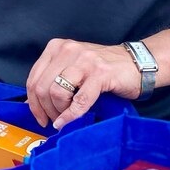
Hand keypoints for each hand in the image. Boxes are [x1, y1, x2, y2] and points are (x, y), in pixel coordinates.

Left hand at [25, 38, 139, 129]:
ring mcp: (84, 61)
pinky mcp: (100, 73)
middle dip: (45, 110)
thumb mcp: (72, 67)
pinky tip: (69, 121)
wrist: (136, 64)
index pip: (34, 78)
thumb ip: (53, 79)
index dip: (33, 102)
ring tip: (66, 117)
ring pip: (57, 92)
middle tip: (53, 120)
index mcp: (57, 47)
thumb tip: (33, 103)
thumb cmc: (102, 69)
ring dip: (59, 112)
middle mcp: (68, 50)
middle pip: (42, 87)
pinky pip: (80, 100)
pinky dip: (72, 115)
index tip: (39, 116)